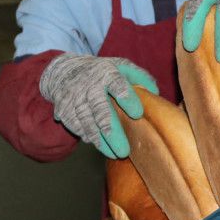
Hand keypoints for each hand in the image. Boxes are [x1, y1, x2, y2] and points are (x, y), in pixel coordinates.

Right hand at [39, 54, 157, 158]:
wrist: (65, 70)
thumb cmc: (102, 72)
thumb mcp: (121, 66)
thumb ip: (140, 77)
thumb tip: (155, 94)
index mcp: (107, 73)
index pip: (117, 85)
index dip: (127, 98)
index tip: (137, 113)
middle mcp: (89, 85)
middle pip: (100, 110)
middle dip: (112, 132)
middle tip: (124, 151)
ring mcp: (75, 98)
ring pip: (87, 123)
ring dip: (101, 141)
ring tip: (115, 154)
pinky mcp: (64, 110)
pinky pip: (77, 127)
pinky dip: (88, 137)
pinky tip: (99, 144)